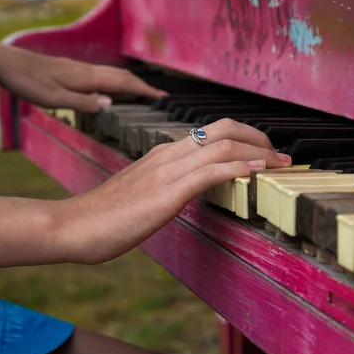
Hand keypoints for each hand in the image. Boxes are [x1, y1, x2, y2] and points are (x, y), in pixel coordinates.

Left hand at [0, 43, 167, 111]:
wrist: (4, 61)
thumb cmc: (27, 82)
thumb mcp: (53, 98)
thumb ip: (82, 102)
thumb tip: (110, 104)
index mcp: (85, 78)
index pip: (123, 83)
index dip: (144, 90)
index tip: (163, 97)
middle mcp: (86, 71)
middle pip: (121, 77)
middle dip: (142, 86)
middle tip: (159, 97)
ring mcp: (79, 69)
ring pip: (112, 75)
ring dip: (130, 83)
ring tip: (142, 93)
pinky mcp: (71, 70)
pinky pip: (101, 75)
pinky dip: (115, 82)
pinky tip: (111, 88)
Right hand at [55, 118, 291, 264]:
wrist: (73, 225)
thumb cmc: (106, 214)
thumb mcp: (143, 191)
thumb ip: (167, 183)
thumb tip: (192, 187)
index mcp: (163, 153)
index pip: (212, 132)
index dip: (245, 137)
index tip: (265, 153)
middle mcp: (168, 154)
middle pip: (224, 128)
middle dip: (258, 137)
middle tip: (280, 156)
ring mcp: (167, 171)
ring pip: (223, 145)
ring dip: (258, 152)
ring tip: (279, 165)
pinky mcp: (166, 193)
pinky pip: (209, 172)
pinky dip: (238, 168)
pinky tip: (256, 173)